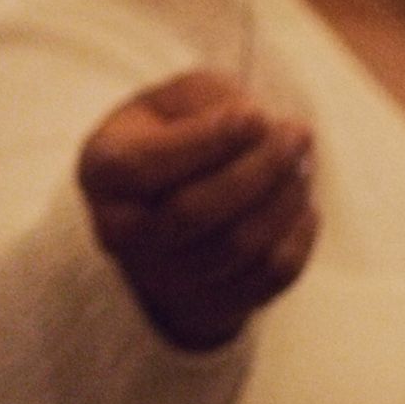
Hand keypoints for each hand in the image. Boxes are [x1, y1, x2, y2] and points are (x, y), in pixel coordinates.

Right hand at [75, 69, 313, 350]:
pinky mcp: (208, 304)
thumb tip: (256, 126)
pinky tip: (301, 205)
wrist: (170, 204)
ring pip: (237, 248)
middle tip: (299, 133)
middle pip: (193, 212)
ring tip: (302, 164)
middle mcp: (119, 232)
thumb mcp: (177, 99)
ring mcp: (161, 276)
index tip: (257, 116)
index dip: (206, 142)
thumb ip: (209, 101)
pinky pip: (268, 277)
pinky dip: (296, 238)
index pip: (145, 166)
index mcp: (102, 171)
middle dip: (259, 169)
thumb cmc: (176, 135)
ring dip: (283, 200)